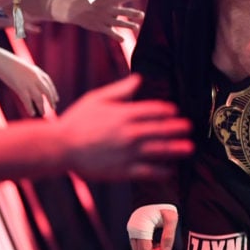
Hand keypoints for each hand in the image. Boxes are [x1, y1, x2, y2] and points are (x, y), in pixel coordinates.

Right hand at [0, 56, 58, 116]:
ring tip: (43, 114)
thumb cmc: (12, 65)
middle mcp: (36, 78)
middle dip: (51, 100)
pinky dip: (30, 108)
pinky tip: (32, 114)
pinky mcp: (21, 88)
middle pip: (47, 91)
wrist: (4, 63)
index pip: (49, 83)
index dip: (53, 92)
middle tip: (54, 108)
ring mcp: (29, 84)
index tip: (56, 100)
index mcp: (38, 72)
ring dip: (42, 107)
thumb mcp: (26, 69)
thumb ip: (32, 76)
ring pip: (39, 98)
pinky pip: (27, 101)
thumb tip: (35, 84)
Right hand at [54, 0, 144, 40]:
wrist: (72, 10)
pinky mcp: (99, 27)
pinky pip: (109, 33)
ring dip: (128, 26)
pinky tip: (123, 40)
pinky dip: (116, 37)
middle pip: (122, 12)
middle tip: (142, 15)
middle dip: (132, 13)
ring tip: (137, 27)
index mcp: (107, 0)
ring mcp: (103, 19)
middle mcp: (106, 10)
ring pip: (118, 23)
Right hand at [55, 74, 192, 181]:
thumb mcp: (97, 98)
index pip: (155, 110)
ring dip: (177, 149)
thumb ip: (121, 89)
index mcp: (124, 114)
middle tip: (189, 128)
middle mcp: (130, 133)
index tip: (175, 111)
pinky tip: (170, 170)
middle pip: (162, 130)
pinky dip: (161, 171)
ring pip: (160, 150)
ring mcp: (128, 153)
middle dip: (178, 128)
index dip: (168, 110)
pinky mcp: (123, 170)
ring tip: (189, 148)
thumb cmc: (76, 121)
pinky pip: (148, 171)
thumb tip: (139, 78)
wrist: (60, 147)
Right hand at [127, 204, 178, 249]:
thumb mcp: (171, 219)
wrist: (155, 193)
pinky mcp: (132, 228)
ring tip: (158, 242)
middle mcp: (133, 230)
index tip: (163, 247)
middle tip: (161, 246)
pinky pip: (136, 243)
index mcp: (141, 228)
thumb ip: (169, 236)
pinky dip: (144, 246)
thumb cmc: (164, 205)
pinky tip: (153, 239)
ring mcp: (131, 229)